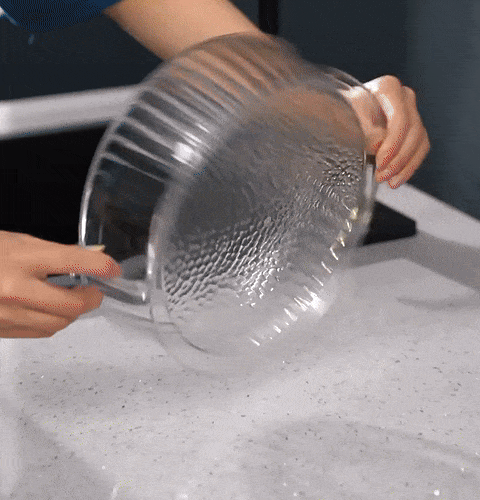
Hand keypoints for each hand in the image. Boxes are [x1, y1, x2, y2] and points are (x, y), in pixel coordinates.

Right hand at [0, 231, 121, 337]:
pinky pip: (39, 331)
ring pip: (58, 324)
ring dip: (73, 312)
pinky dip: (52, 321)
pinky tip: (51, 309)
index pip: (76, 262)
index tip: (113, 269)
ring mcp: (6, 314)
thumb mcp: (19, 241)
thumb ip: (58, 253)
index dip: (102, 266)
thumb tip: (94, 258)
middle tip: (95, 290)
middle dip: (91, 298)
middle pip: (73, 306)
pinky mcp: (2, 330)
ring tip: (73, 299)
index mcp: (21, 258)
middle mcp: (15, 289)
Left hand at [343, 75, 429, 187]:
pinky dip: (409, 166)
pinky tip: (398, 178)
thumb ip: (361, 130)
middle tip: (382, 176)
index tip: (380, 162)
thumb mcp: (342, 120)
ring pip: (420, 141)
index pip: (400, 119)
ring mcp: (410, 113)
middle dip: (398, 158)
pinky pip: (419, 149)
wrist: (337, 116)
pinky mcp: (411, 130)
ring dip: (405, 166)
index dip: (393, 144)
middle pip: (413, 131)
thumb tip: (379, 144)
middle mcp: (403, 97)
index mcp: (387, 88)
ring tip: (389, 181)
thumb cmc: (337, 115)